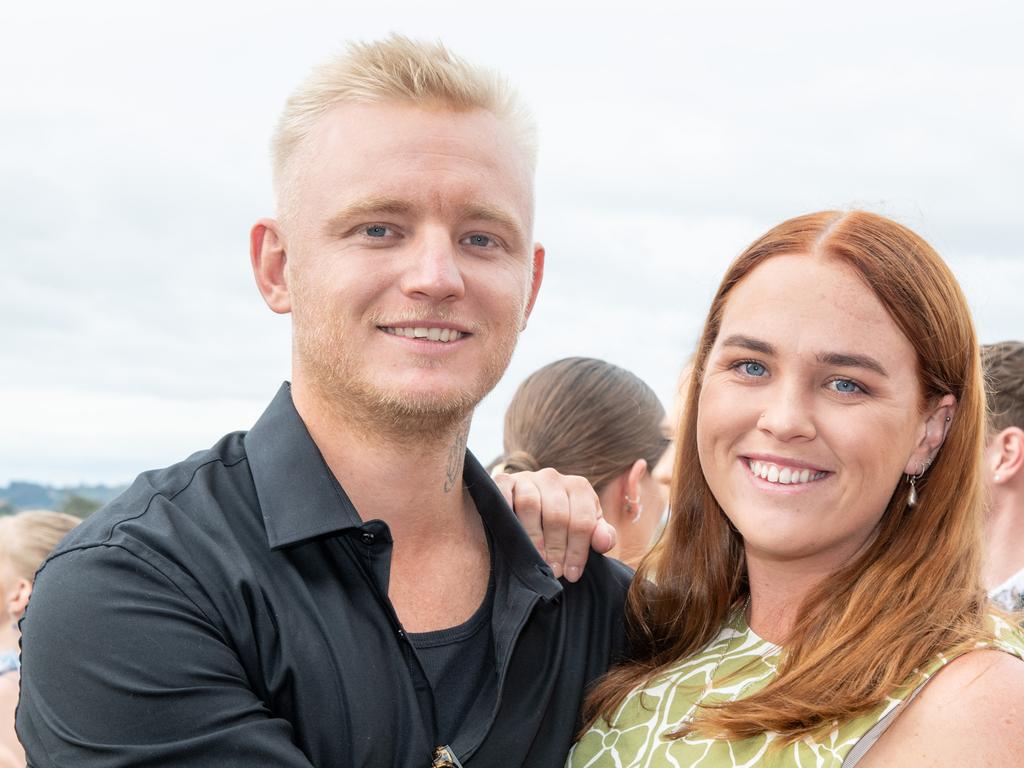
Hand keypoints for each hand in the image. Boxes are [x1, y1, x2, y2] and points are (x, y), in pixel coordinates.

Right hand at [493, 468, 615, 581]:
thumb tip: (603, 542)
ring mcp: (527, 478)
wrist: (534, 502)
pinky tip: (508, 531)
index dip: (578, 551)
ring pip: (530, 504)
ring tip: (536, 559)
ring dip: (533, 537)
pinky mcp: (504, 479)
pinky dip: (504, 508)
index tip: (572, 574)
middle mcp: (553, 478)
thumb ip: (602, 535)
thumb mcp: (588, 527)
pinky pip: (503, 491)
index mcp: (578, 487)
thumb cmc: (565, 520)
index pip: (583, 521)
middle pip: (557, 515)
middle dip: (556, 548)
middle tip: (553, 571)